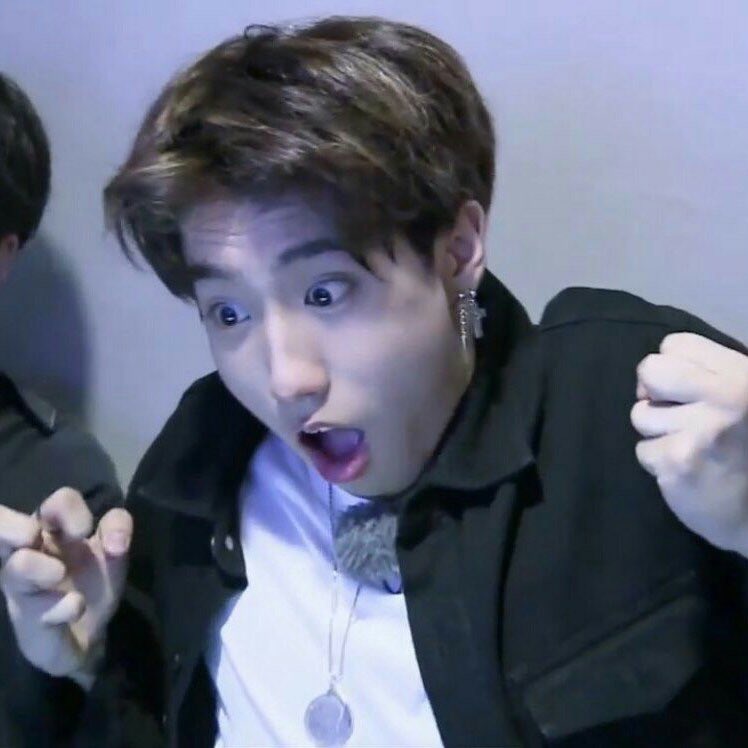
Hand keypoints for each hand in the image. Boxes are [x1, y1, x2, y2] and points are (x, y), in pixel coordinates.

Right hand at [0, 487, 131, 685]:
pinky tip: (74, 607)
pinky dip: (60, 607)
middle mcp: (30, 551)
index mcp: (53, 529)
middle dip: (10, 526)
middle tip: (31, 535)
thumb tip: (115, 540)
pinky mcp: (28, 617)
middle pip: (2, 525)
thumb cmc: (93, 581)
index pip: (56, 503)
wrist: (88, 634)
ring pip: (16, 566)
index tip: (85, 531)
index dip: (70, 509)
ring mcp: (24, 585)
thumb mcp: (113, 551)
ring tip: (57, 574)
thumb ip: (118, 529)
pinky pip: (39, 609)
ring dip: (36, 568)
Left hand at [631, 332, 747, 554]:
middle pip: (650, 369)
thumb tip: (650, 372)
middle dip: (652, 392)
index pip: (676, 344)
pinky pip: (643, 450)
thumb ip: (707, 376)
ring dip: (657, 432)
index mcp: (742, 374)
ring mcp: (701, 429)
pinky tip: (687, 470)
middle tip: (673, 414)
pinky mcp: (679, 461)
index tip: (686, 390)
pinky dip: (659, 462)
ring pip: (640, 414)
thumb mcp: (742, 398)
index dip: (672, 367)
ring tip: (689, 446)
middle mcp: (726, 396)